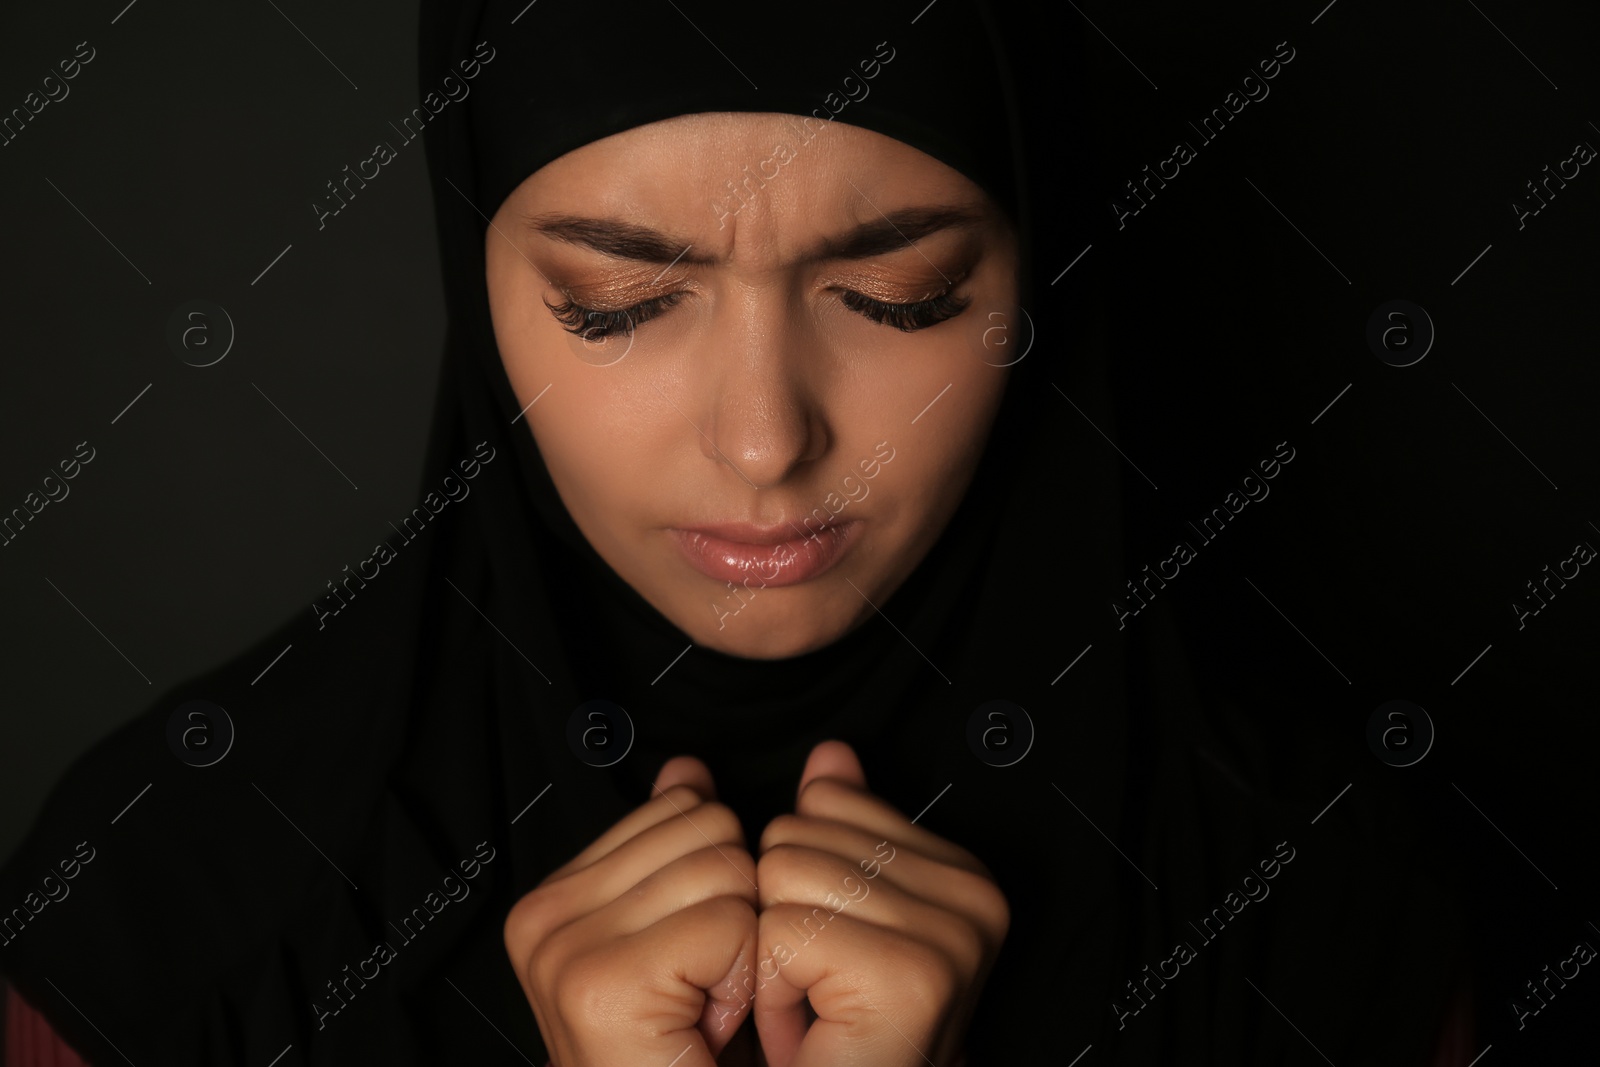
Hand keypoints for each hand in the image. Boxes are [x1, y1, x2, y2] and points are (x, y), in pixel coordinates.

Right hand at [503, 756, 760, 1066]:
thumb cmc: (679, 1052)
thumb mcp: (680, 927)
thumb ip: (675, 841)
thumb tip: (686, 770)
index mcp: (554, 896)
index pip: (684, 805)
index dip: (715, 881)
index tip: (688, 956)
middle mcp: (543, 917)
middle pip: (710, 829)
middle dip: (733, 908)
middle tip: (699, 985)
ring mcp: (562, 950)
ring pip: (726, 870)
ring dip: (741, 947)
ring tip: (700, 1004)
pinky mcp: (599, 982)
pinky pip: (727, 923)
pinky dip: (741, 977)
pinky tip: (705, 1024)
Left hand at [751, 741, 1008, 1066]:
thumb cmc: (837, 1040)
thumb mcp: (831, 914)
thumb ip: (837, 826)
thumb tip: (830, 755)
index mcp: (962, 871)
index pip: (823, 802)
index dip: (798, 885)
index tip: (832, 956)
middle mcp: (975, 895)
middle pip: (796, 834)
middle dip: (780, 920)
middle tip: (821, 992)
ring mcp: (954, 934)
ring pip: (783, 877)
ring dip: (774, 960)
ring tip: (818, 1013)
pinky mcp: (916, 973)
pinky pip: (785, 933)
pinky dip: (777, 992)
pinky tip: (816, 1032)